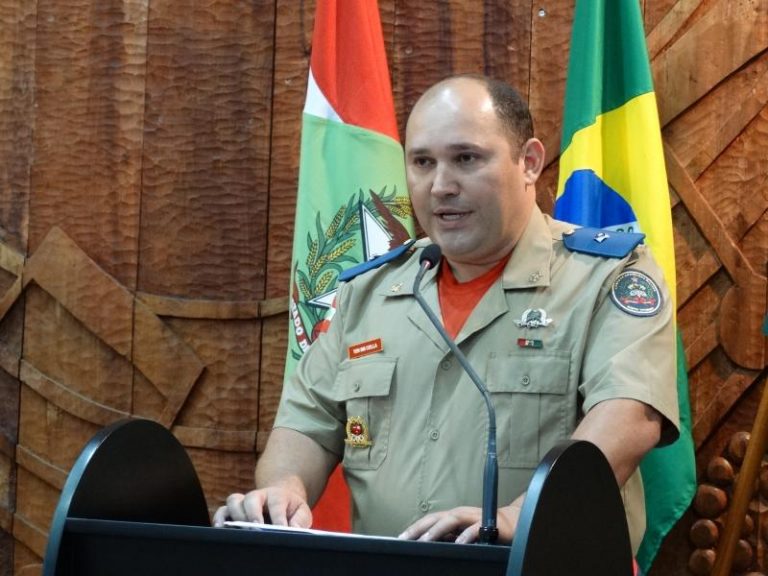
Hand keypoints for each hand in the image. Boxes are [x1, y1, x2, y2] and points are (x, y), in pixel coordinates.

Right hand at [212, 486, 311, 528]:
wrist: (282, 498)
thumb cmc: (291, 509)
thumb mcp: (302, 512)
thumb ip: (300, 520)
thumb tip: (293, 528)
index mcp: (278, 494)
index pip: (276, 503)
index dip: (278, 517)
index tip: (280, 529)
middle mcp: (259, 495)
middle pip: (252, 498)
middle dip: (253, 513)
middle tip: (257, 527)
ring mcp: (245, 501)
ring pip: (234, 501)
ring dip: (236, 514)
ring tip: (239, 529)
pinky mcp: (234, 509)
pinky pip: (222, 510)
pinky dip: (219, 518)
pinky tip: (221, 528)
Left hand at [397, 498, 522, 543]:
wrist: (512, 524)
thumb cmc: (484, 530)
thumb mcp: (463, 535)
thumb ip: (449, 538)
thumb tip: (428, 547)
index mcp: (452, 517)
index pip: (429, 520)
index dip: (415, 528)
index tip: (400, 538)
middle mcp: (460, 514)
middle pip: (436, 518)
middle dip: (420, 528)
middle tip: (405, 539)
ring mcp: (473, 517)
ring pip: (452, 520)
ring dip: (437, 530)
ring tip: (425, 540)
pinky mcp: (487, 524)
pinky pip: (475, 529)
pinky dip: (466, 535)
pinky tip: (459, 543)